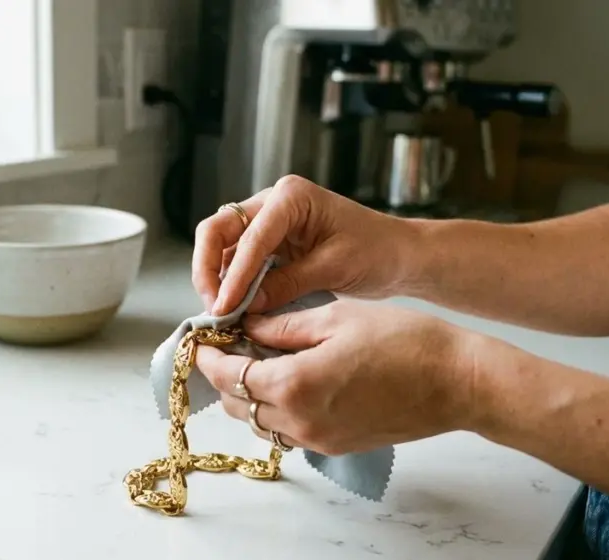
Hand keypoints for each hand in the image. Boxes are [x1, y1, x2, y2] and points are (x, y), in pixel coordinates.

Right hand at [192, 175, 420, 315]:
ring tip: (222, 314)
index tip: (225, 308)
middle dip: (208, 269)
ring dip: (216, 278)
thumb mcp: (333, 268)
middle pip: (218, 230)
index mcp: (291, 197)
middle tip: (213, 308)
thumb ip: (286, 284)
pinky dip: (231, 283)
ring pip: (221, 246)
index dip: (233, 275)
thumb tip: (244, 307)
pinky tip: (234, 307)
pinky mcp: (270, 243)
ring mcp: (268, 221)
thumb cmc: (377, 251)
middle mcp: (272, 202)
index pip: (250, 237)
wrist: (400, 255)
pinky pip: (237, 260)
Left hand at [194, 299, 477, 455]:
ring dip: (248, 395)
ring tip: (255, 359)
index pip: (230, 375)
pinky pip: (287, 430)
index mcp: (294, 383)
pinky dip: (275, 408)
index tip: (200, 340)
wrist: (457, 382)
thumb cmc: (405, 342)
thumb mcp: (336, 318)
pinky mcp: (335, 445)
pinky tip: (287, 379)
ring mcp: (317, 439)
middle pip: (237, 404)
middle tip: (226, 344)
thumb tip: (248, 322)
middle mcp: (299, 420)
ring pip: (259, 422)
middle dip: (224, 376)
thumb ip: (284, 324)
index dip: (209, 357)